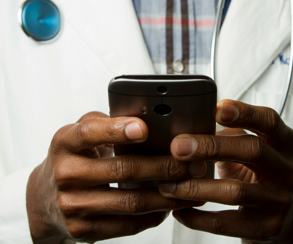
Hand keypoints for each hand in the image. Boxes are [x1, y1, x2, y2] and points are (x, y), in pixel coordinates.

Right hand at [26, 112, 205, 243]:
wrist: (44, 197)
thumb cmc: (72, 157)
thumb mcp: (79, 133)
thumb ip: (106, 123)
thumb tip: (146, 119)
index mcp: (65, 142)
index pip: (90, 132)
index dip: (117, 130)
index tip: (144, 128)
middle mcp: (66, 173)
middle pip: (122, 169)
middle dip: (164, 166)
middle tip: (191, 163)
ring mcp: (73, 205)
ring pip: (130, 202)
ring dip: (166, 195)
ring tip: (190, 186)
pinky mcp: (82, 230)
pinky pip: (126, 224)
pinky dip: (153, 216)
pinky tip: (168, 206)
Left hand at [158, 100, 292, 243]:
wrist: (283, 213)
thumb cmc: (258, 171)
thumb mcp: (251, 147)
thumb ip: (228, 134)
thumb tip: (187, 127)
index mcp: (284, 142)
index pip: (269, 120)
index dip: (244, 112)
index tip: (216, 109)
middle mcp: (287, 169)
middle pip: (252, 150)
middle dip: (211, 147)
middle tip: (178, 147)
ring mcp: (279, 200)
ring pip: (235, 191)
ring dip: (195, 187)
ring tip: (167, 185)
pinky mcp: (267, 227)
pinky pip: (226, 223)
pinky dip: (197, 217)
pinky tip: (178, 211)